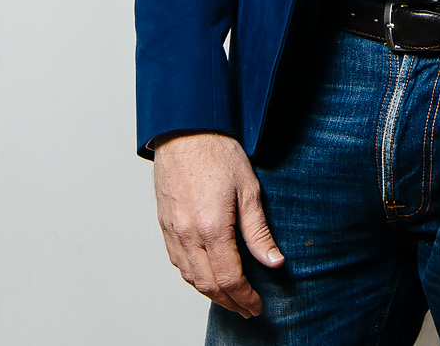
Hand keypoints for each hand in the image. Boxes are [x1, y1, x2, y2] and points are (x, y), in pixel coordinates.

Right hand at [153, 132, 285, 315]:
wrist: (185, 131)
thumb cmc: (218, 153)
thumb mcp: (249, 190)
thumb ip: (258, 231)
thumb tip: (275, 262)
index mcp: (211, 227)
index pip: (230, 278)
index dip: (245, 297)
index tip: (258, 305)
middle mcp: (187, 235)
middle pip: (208, 284)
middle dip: (230, 302)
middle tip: (248, 309)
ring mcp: (172, 232)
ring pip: (190, 278)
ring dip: (211, 294)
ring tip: (231, 299)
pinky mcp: (165, 226)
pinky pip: (178, 263)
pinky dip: (194, 277)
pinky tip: (207, 277)